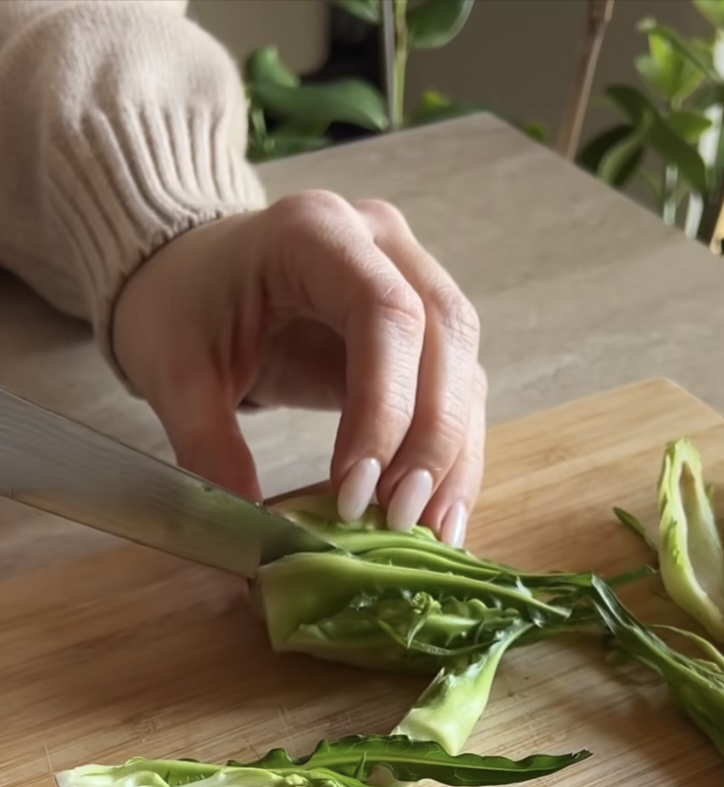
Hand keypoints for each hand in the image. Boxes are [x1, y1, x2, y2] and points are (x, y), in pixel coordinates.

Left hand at [112, 191, 486, 547]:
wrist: (191, 275)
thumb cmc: (182, 304)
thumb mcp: (174, 370)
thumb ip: (208, 444)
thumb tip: (254, 534)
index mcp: (315, 232)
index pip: (385, 313)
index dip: (384, 407)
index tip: (356, 490)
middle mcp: (382, 245)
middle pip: (446, 338)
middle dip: (432, 441)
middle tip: (402, 519)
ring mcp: (413, 281)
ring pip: (465, 371)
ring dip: (454, 459)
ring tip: (430, 532)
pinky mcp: (422, 335)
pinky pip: (457, 396)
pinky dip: (452, 459)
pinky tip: (435, 515)